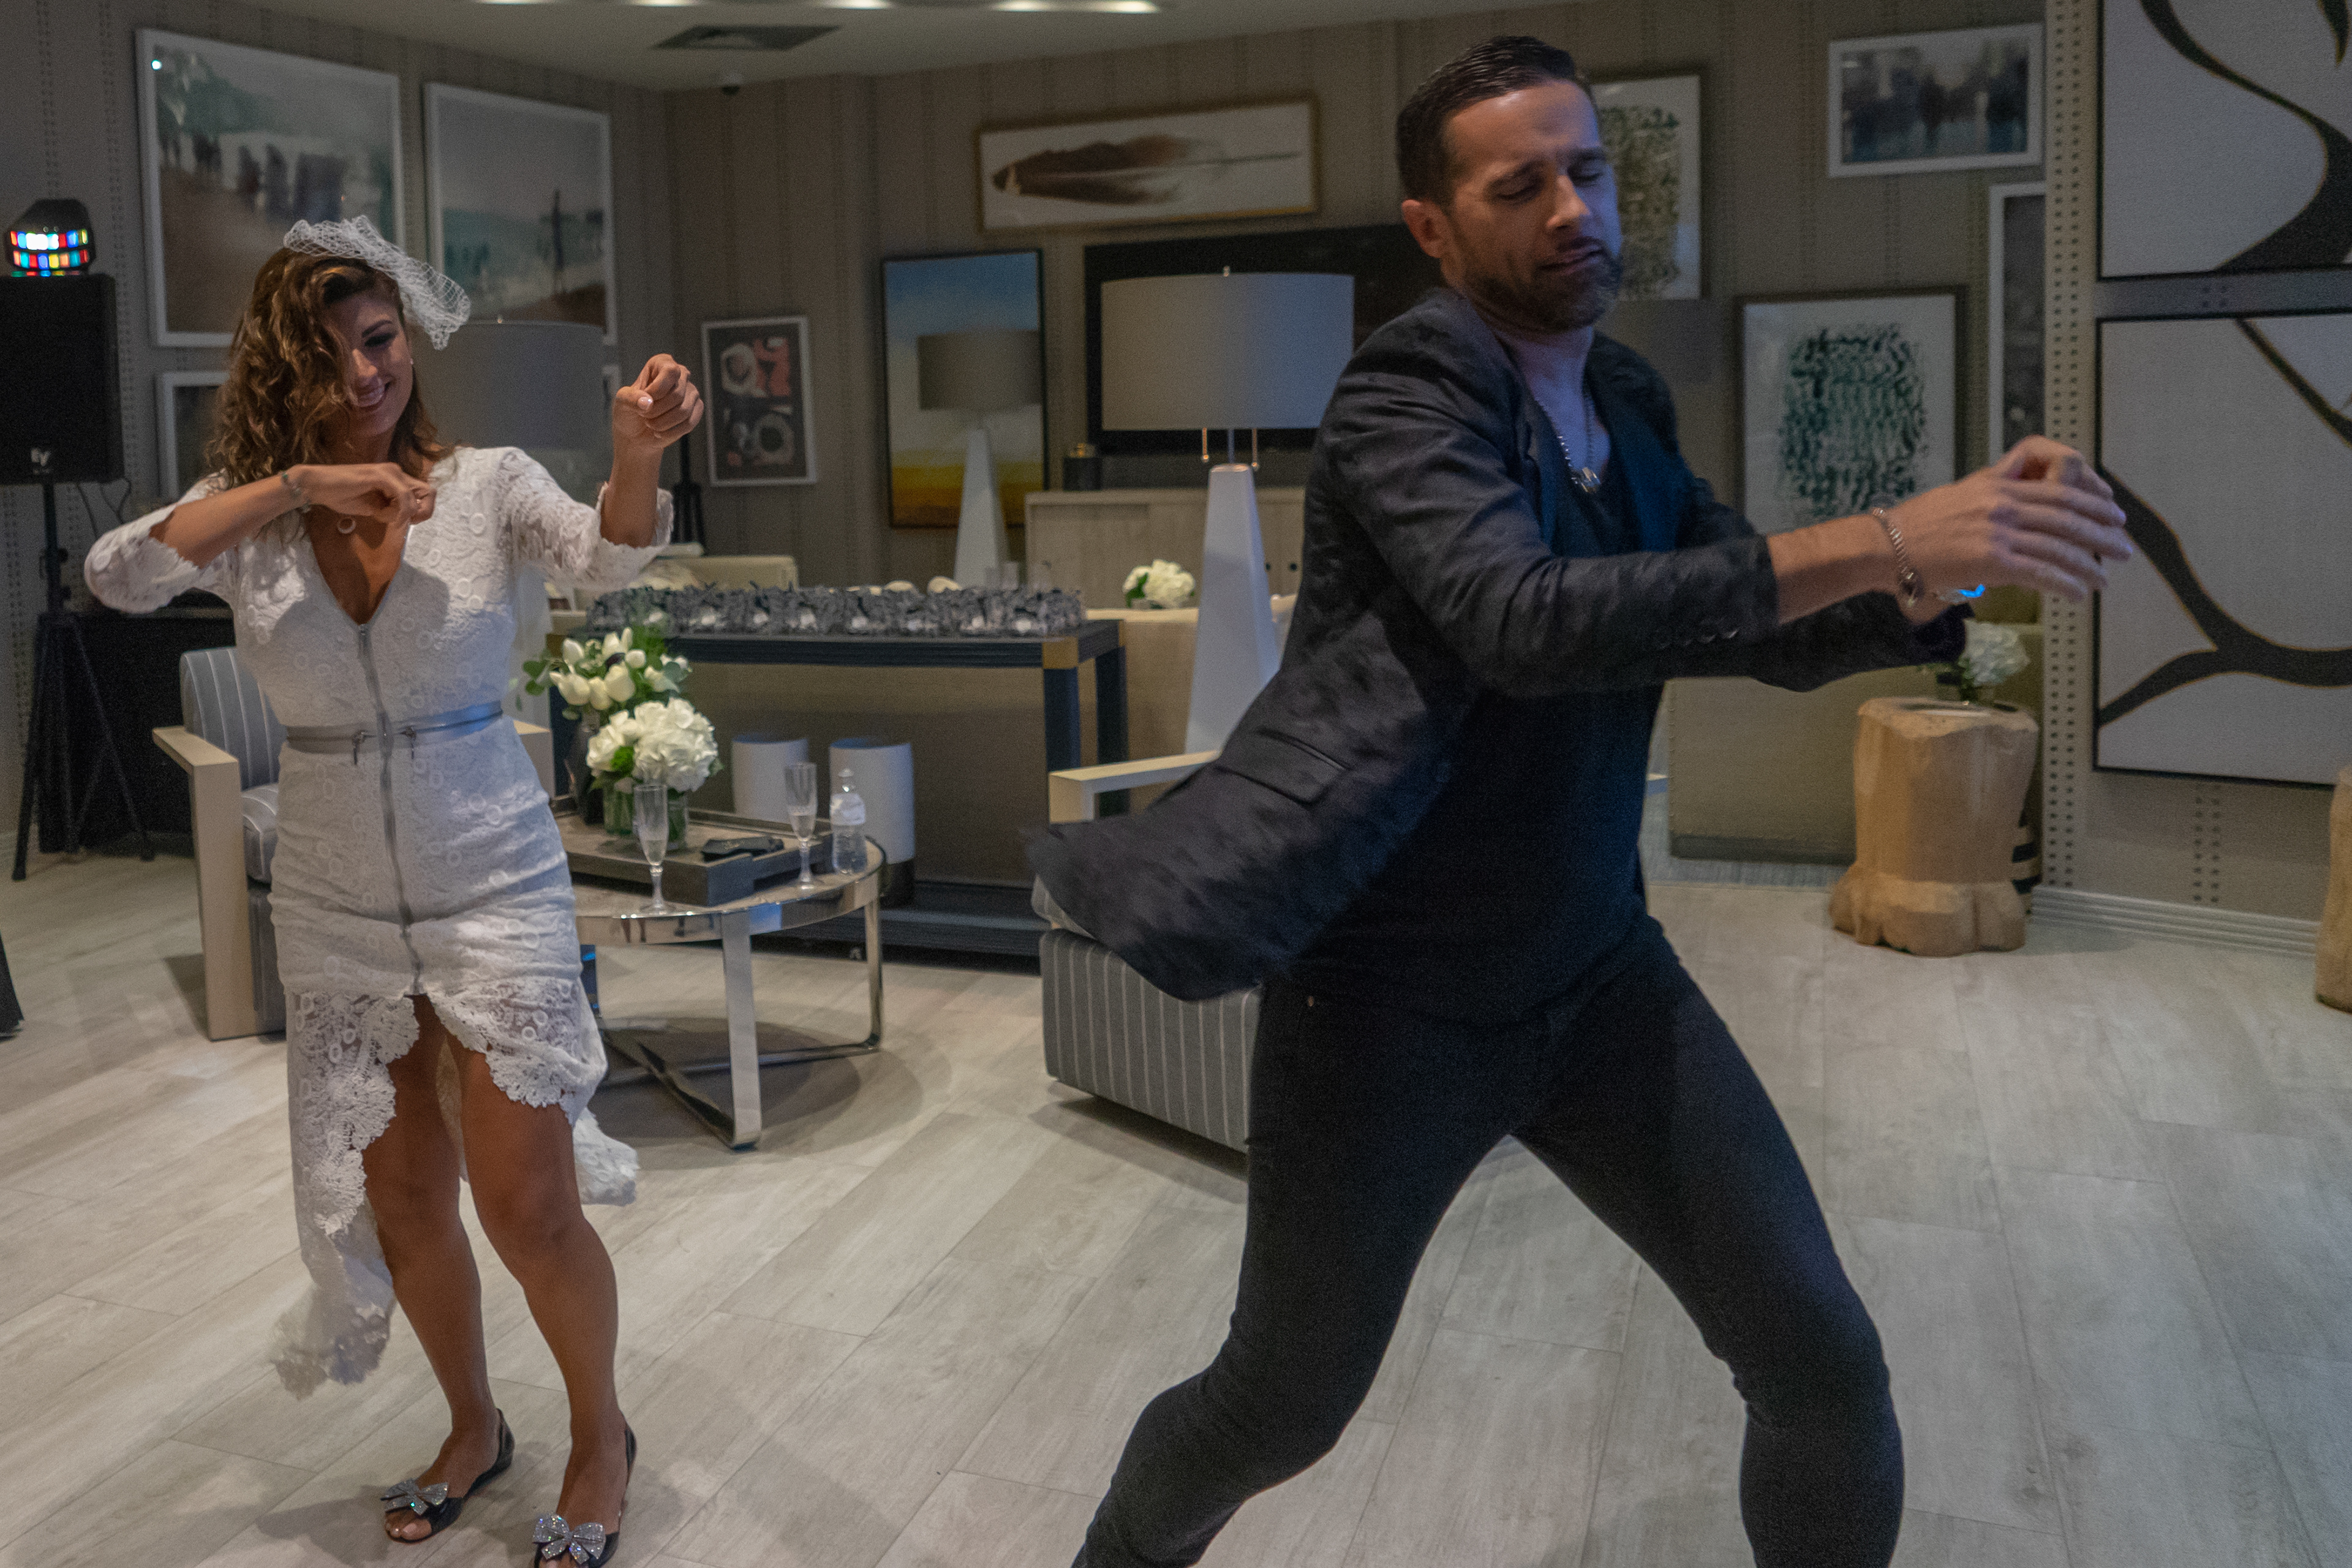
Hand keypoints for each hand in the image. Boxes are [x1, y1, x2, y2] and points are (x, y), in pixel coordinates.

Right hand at [289, 463, 435, 528]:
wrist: (318, 486)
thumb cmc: (341, 496)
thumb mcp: (374, 507)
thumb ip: (392, 510)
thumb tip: (406, 518)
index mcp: (396, 478)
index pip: (425, 494)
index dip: (422, 511)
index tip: (403, 522)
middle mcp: (396, 471)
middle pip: (429, 493)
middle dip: (420, 513)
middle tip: (399, 521)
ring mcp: (389, 471)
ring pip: (416, 497)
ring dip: (401, 513)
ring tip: (379, 515)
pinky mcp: (380, 475)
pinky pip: (403, 496)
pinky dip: (399, 511)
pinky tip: (382, 515)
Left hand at [612, 355, 703, 459]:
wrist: (636, 433)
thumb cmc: (629, 412)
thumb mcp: (621, 401)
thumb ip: (631, 398)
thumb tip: (648, 403)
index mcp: (661, 363)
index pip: (670, 371)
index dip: (658, 390)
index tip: (644, 401)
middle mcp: (680, 374)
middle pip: (677, 394)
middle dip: (656, 411)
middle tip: (644, 415)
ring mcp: (691, 391)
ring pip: (683, 410)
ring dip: (662, 423)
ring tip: (651, 423)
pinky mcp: (696, 409)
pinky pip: (689, 422)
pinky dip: (671, 432)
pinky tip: (661, 432)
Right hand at [1883, 437, 2132, 602]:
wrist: (1885, 545)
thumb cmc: (1916, 525)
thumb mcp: (1961, 497)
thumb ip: (1995, 499)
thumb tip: (2022, 518)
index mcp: (1998, 485)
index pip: (2059, 492)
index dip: (2093, 504)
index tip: (2113, 515)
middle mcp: (2003, 505)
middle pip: (2067, 518)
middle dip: (2101, 534)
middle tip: (2123, 548)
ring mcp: (1998, 533)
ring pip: (2058, 547)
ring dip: (2089, 564)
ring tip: (2106, 579)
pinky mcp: (1990, 561)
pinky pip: (2041, 572)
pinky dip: (2065, 583)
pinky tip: (2080, 593)